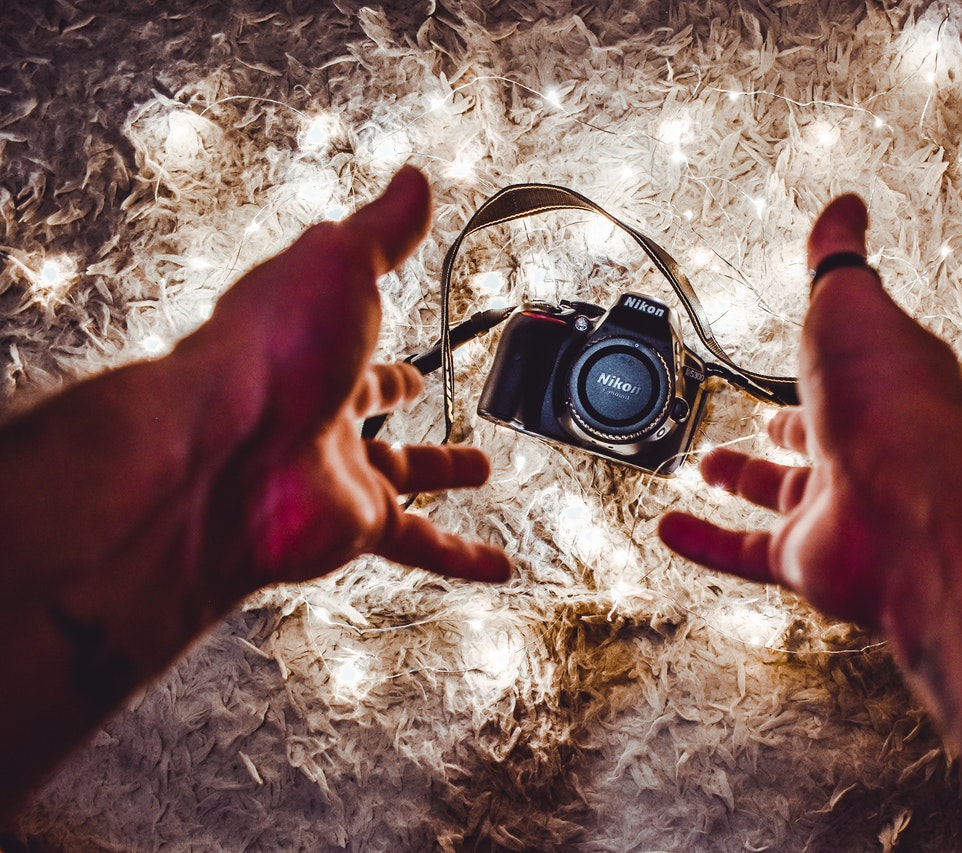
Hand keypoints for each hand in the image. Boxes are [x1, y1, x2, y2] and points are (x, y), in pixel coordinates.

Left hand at [180, 165, 511, 592]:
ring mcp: (334, 469)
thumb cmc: (265, 352)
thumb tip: (412, 181)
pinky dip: (462, 557)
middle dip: (397, 398)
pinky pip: (419, 543)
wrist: (223, 455)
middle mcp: (316, 408)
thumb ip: (382, 229)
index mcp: (308, 344)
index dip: (373, 330)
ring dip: (441, 475)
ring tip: (480, 472)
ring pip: (399, 476)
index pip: (346, 334)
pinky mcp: (353, 524)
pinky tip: (496, 565)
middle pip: (366, 405)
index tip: (394, 331)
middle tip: (422, 395)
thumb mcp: (338, 263)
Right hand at [658, 195, 961, 627]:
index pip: (848, 371)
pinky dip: (704, 543)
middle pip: (818, 441)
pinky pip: (746, 554)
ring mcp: (838, 510)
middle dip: (787, 430)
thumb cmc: (894, 405)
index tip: (799, 354)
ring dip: (741, 482)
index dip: (822, 362)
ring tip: (707, 465)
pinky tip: (673, 528)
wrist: (914, 507)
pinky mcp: (807, 560)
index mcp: (880, 388)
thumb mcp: (852, 302)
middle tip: (758, 421)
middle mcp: (865, 451)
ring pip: (781, 497)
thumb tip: (846, 208)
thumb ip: (838, 259)